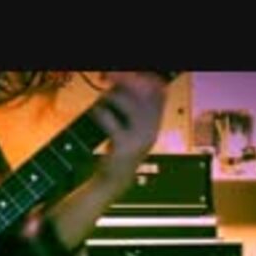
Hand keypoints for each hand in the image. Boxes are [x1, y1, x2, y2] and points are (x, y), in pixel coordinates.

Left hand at [88, 71, 167, 188]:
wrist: (113, 180)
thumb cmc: (118, 151)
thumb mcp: (128, 127)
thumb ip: (127, 107)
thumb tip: (118, 83)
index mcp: (155, 124)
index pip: (160, 93)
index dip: (145, 79)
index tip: (127, 74)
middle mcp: (152, 131)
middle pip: (147, 96)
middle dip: (128, 81)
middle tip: (109, 76)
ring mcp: (139, 140)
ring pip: (132, 107)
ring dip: (113, 97)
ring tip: (101, 97)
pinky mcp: (124, 149)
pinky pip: (114, 124)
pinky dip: (102, 114)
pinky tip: (95, 111)